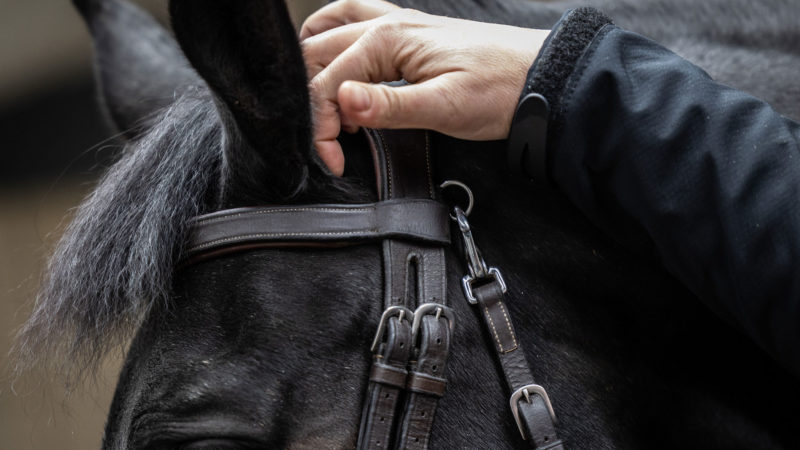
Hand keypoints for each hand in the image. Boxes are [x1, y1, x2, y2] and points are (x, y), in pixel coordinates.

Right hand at [301, 0, 549, 174]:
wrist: (541, 77)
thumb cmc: (500, 90)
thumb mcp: (445, 107)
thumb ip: (389, 106)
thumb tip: (342, 100)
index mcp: (388, 40)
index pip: (328, 82)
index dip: (321, 125)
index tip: (333, 158)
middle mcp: (387, 25)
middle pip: (320, 55)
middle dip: (312, 100)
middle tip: (327, 141)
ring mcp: (398, 26)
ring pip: (331, 31)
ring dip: (315, 65)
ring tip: (320, 106)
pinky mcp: (410, 36)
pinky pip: (357, 21)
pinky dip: (336, 37)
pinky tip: (338, 59)